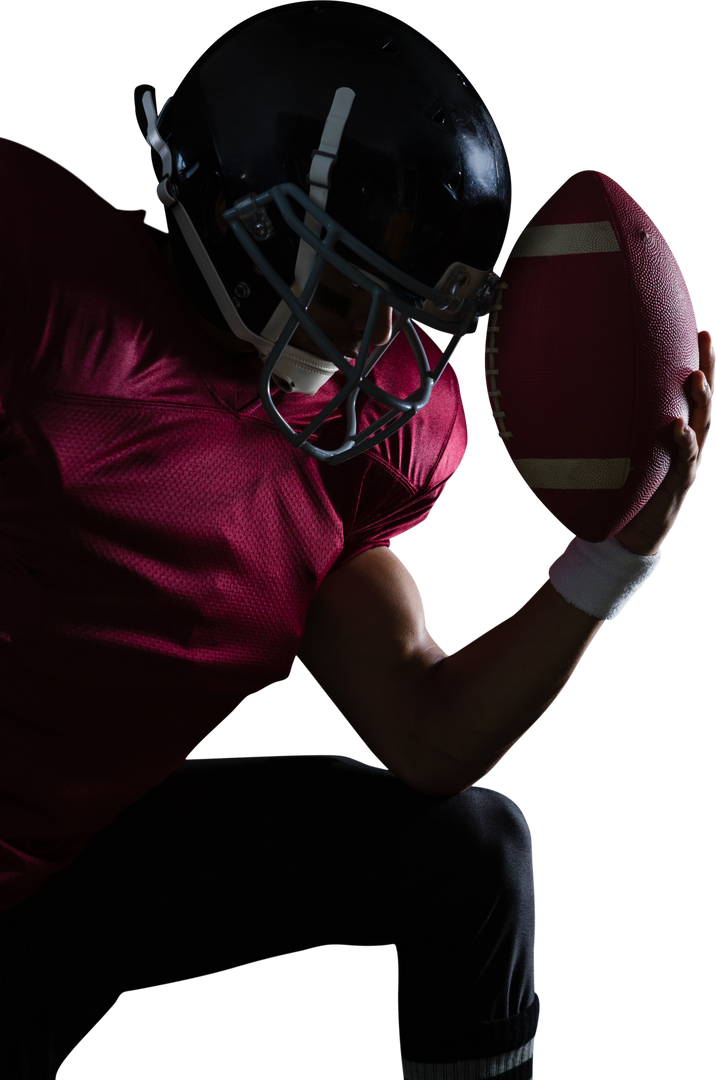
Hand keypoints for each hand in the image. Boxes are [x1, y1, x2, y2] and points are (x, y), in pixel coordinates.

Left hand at [614, 327, 714, 555]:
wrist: (630, 534)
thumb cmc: (624, 488)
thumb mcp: (620, 449)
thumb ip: (609, 425)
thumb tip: (570, 392)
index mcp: (679, 429)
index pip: (692, 389)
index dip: (700, 358)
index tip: (699, 327)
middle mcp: (691, 442)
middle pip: (706, 398)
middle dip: (709, 366)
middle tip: (705, 337)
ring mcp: (690, 462)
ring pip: (703, 425)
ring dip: (701, 400)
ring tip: (696, 377)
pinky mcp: (679, 484)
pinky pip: (685, 460)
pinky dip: (683, 443)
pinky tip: (677, 427)